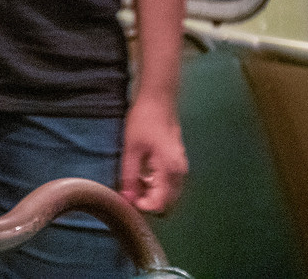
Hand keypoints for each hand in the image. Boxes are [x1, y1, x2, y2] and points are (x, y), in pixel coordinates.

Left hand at [120, 94, 186, 212]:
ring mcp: (181, 168)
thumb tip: (127, 199)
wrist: (158, 100)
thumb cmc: (144, 121)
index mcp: (170, 171)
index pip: (160, 204)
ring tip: (133, 181)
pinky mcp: (177, 163)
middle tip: (129, 191)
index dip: (142, 207)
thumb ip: (129, 176)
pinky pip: (168, 184)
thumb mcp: (131, 149)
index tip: (127, 199)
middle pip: (166, 203)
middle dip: (147, 202)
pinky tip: (141, 174)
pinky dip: (155, 185)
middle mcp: (180, 173)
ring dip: (151, 194)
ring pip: (168, 194)